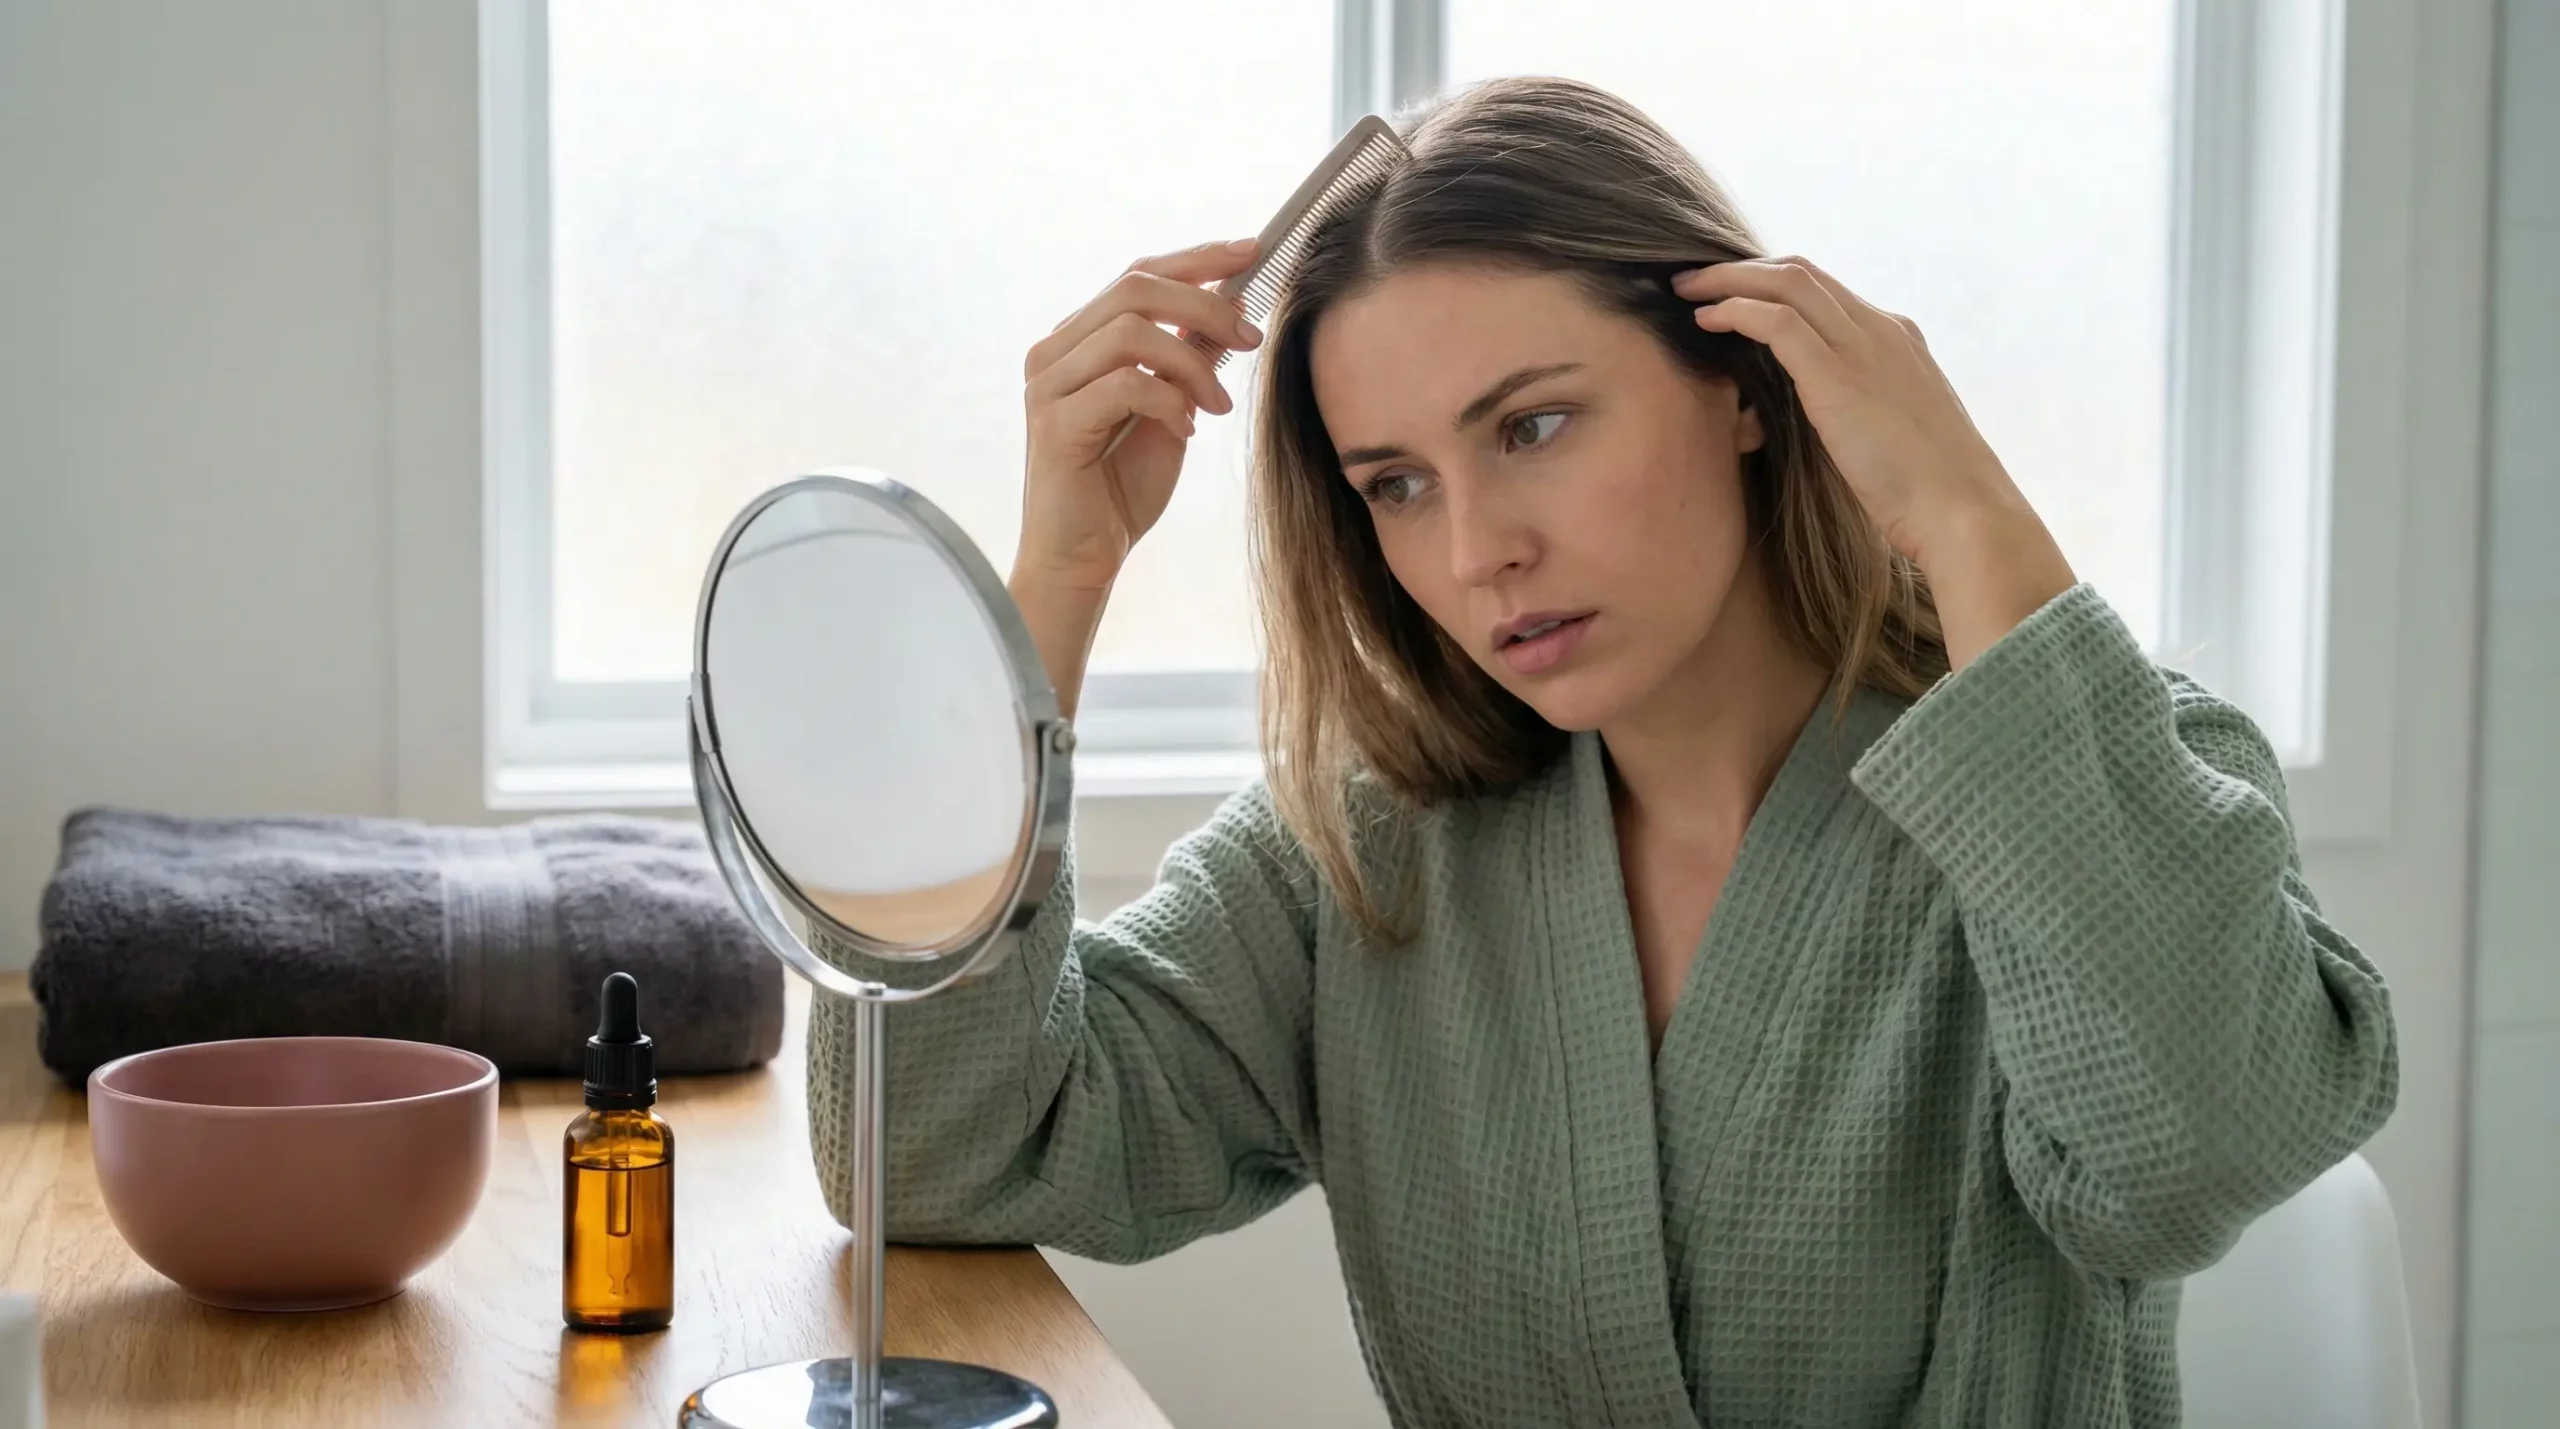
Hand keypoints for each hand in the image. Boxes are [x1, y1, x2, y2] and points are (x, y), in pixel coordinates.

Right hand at [1017, 237, 1266, 591]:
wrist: (1084, 557)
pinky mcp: (1055, 422)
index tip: (1251, 252)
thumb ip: (1188, 356)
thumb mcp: (1171, 408)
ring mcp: (1048, 385)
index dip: (1196, 258)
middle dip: (1206, 305)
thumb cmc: (1122, 487)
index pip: (1138, 275)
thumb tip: (1230, 301)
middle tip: (1251, 338)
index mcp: (1079, 340)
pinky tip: (1186, 431)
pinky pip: (1126, 385)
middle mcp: (1055, 352)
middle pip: (1135, 288)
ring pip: (1132, 332)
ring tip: (1217, 405)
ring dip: (1193, 363)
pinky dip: (1170, 401)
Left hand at [1670, 255, 2074, 666]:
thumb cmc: (1926, 493)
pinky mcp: (1838, 377)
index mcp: (1898, 340)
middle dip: (1744, 270)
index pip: (1826, 290)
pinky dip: (1736, 310)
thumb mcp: (1890, 434)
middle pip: (1802, 273)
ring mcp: (1863, 348)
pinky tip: (1706, 319)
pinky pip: (1777, 322)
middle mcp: (1881, 330)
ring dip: (1729, 280)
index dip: (1773, 284)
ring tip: (1687, 289)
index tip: (1732, 293)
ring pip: (1787, 283)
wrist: (1963, 512)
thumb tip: (1802, 422)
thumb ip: (1854, 411)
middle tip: (1697, 279)